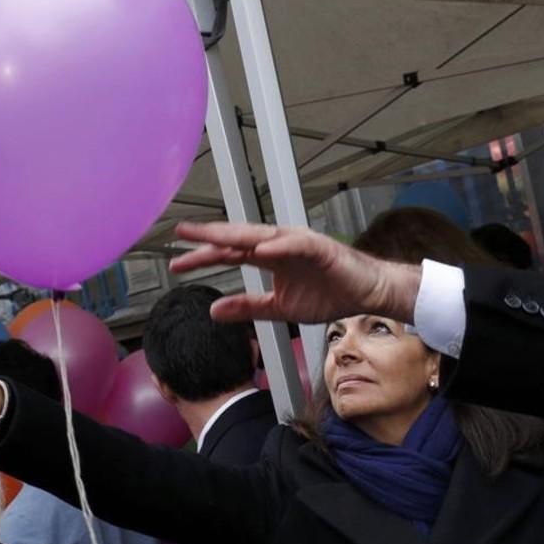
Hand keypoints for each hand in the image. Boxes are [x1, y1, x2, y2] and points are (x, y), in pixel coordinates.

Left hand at [170, 222, 422, 323]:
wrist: (366, 294)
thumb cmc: (329, 294)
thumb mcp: (280, 308)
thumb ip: (249, 307)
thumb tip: (215, 310)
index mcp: (270, 256)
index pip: (230, 253)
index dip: (204, 257)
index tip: (177, 263)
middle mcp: (280, 243)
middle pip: (238, 237)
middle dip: (210, 235)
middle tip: (181, 232)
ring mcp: (299, 242)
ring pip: (261, 235)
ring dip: (236, 234)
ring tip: (212, 236)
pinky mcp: (320, 247)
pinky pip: (295, 245)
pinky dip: (277, 245)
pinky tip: (258, 248)